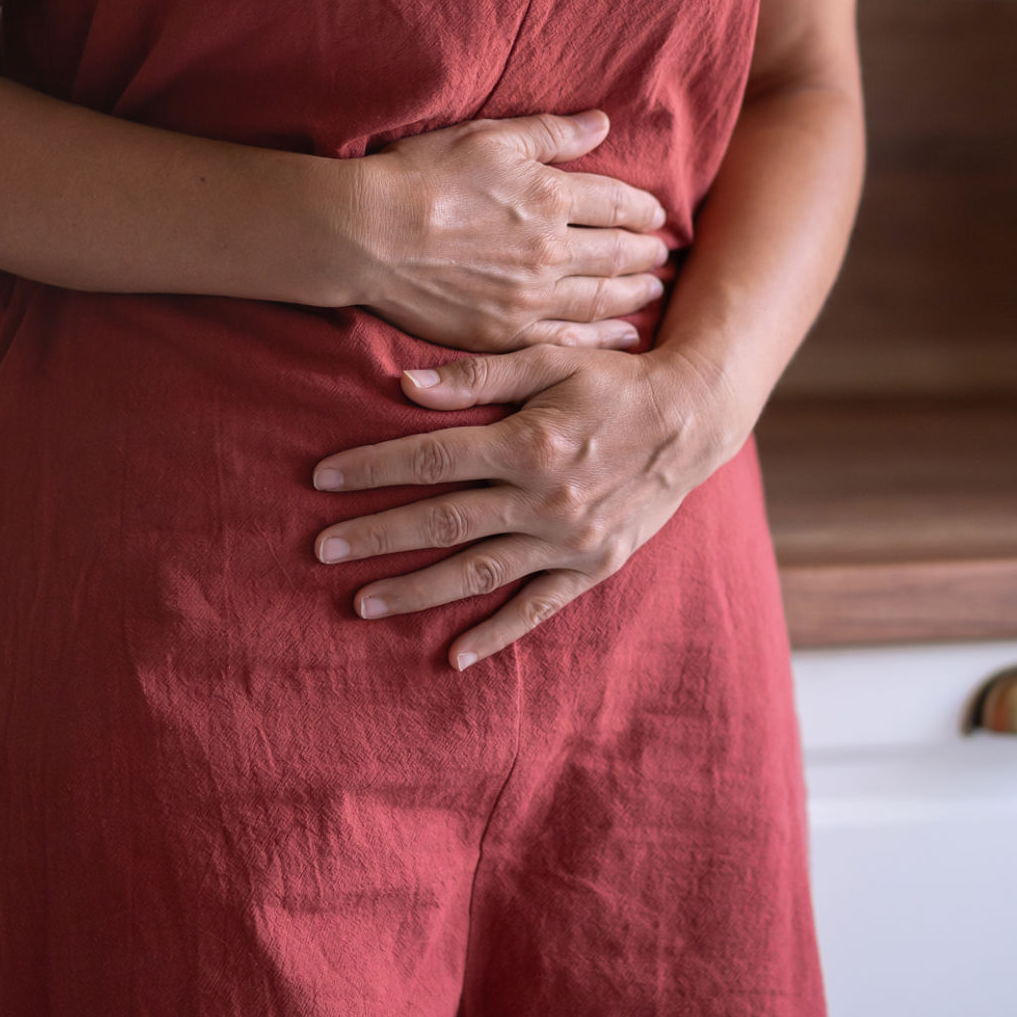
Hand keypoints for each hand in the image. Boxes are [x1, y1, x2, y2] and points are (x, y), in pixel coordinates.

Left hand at [308, 344, 746, 668]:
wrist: (695, 419)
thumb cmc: (614, 380)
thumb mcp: (551, 359)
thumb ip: (477, 377)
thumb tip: (404, 387)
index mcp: (529, 442)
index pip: (432, 459)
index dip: (372, 468)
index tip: (321, 479)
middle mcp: (546, 498)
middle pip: (443, 522)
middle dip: (376, 536)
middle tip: (321, 551)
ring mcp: (570, 540)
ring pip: (478, 572)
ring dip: (416, 591)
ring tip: (362, 603)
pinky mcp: (593, 567)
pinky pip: (536, 608)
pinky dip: (495, 635)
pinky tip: (452, 658)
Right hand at [350, 110, 670, 351]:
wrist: (367, 234)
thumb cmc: (421, 176)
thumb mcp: (488, 137)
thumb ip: (551, 133)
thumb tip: (602, 124)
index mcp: (552, 197)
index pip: (618, 204)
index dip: (643, 209)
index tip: (656, 213)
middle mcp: (552, 250)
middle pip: (618, 254)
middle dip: (646, 253)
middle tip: (661, 254)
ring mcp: (531, 297)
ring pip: (602, 298)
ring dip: (634, 294)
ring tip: (652, 290)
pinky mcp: (506, 332)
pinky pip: (569, 339)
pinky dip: (603, 337)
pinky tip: (622, 335)